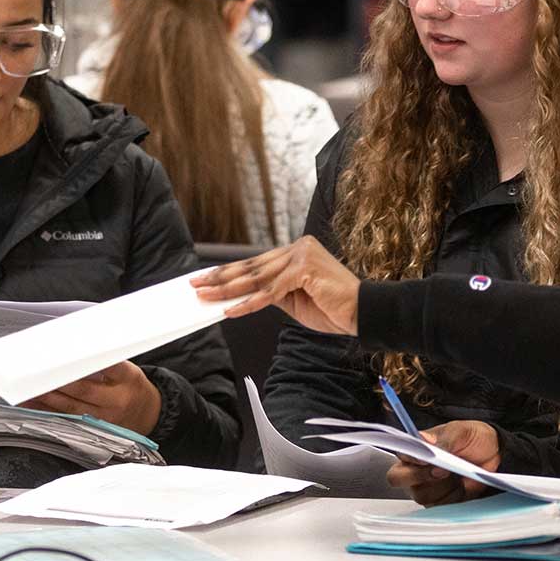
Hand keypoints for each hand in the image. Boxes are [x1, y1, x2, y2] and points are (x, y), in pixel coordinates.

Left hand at [21, 361, 162, 435]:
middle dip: (55, 381)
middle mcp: (118, 400)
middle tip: (33, 371)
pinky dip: (49, 412)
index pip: (105, 366)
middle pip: (82, 389)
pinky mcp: (96, 430)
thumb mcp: (127, 369)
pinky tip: (34, 405)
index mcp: (128, 377)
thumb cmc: (131, 385)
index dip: (82, 361)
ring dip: (46, 398)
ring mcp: (107, 419)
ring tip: (26, 389)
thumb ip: (103, 362)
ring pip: (71, 407)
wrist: (150, 415)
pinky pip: (68, 420)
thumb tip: (68, 350)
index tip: (61, 354)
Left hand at [190, 236, 359, 334]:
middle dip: (221, 278)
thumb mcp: (294, 300)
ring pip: (257, 277)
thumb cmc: (333, 309)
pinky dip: (249, 303)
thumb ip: (272, 293)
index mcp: (296, 251)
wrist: (362, 313)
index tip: (207, 279)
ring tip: (207, 297)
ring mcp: (301, 255)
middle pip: (252, 266)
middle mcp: (297, 248)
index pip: (256, 263)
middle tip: (196, 285)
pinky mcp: (304, 269)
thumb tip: (243, 296)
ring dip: (228, 290)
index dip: (229, 272)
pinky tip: (231, 310)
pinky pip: (270, 291)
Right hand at [385, 420, 501, 505]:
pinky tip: (463, 486)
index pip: (400, 454)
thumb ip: (443, 438)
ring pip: (420, 495)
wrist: (494, 454)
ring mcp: (425, 488)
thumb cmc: (472, 439)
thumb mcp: (460, 431)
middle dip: (421, 476)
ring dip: (442, 487)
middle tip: (443, 471)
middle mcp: (414, 469)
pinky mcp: (439, 503)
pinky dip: (453, 497)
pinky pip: (438, 507)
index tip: (427, 459)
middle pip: (398, 479)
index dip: (410, 458)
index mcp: (414, 448)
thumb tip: (427, 444)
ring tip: (458, 475)